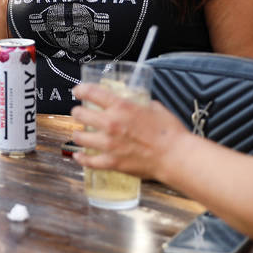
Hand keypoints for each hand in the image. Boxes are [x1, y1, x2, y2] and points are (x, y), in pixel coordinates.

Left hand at [70, 83, 190, 179]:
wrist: (175, 156)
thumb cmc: (169, 132)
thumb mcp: (154, 107)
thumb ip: (139, 103)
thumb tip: (134, 102)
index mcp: (121, 107)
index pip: (92, 93)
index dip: (81, 90)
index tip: (78, 91)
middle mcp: (111, 123)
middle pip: (81, 114)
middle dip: (77, 112)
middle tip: (78, 113)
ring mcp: (109, 144)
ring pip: (80, 137)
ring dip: (78, 134)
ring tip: (79, 134)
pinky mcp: (112, 162)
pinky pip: (89, 161)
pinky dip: (81, 158)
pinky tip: (78, 156)